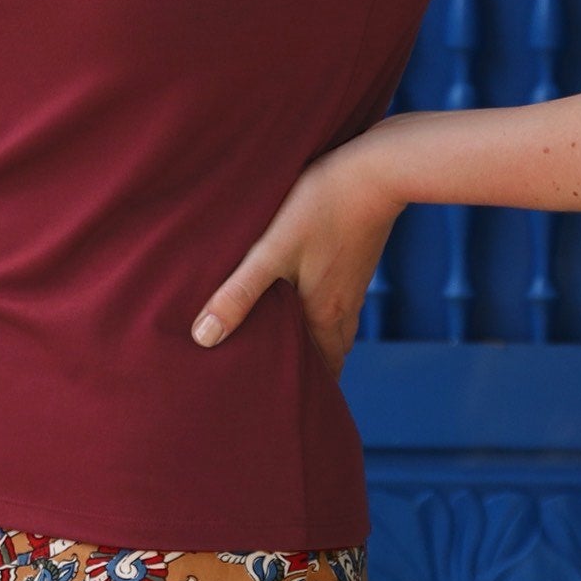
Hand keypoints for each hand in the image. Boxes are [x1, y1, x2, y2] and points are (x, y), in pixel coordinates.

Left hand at [190, 129, 403, 379]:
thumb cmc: (322, 206)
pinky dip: (325, 309)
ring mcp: (355, 281)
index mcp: (325, 314)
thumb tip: (204, 339)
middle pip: (330, 353)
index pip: (320, 371)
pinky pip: (342, 298)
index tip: (290, 411)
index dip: (308, 392)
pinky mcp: (357, 256)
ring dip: (319, 340)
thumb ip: (239, 293)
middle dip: (311, 372)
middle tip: (288, 386)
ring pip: (337, 325)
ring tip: (296, 348)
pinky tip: (309, 294)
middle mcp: (344, 305)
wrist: (377, 168)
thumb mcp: (272, 249)